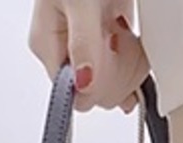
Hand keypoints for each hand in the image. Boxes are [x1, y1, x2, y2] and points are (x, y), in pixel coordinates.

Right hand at [28, 0, 149, 113]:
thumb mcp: (78, 3)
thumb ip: (83, 44)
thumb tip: (83, 85)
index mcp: (47, 45)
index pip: (75, 94)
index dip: (101, 88)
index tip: (115, 65)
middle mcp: (65, 48)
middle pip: (96, 89)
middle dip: (119, 73)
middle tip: (124, 43)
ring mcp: (85, 43)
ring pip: (113, 79)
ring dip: (130, 64)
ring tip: (129, 37)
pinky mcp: (105, 35)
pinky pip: (123, 62)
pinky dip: (134, 54)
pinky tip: (134, 39)